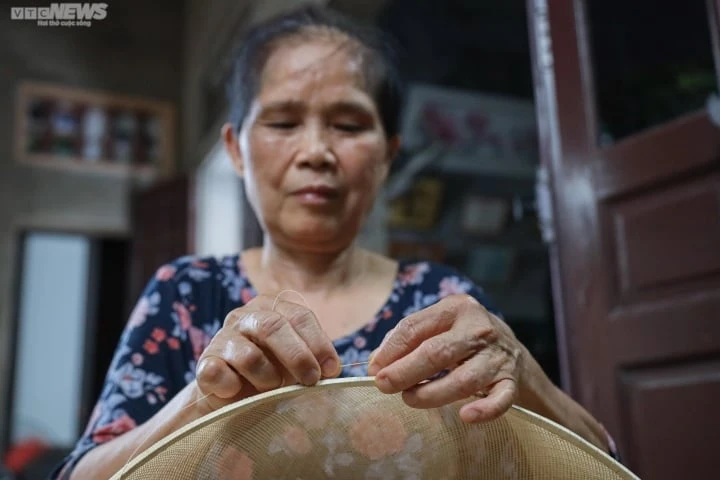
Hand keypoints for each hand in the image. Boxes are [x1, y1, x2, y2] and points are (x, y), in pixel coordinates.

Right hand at [194, 295, 340, 411]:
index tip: (332, 369)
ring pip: (249, 356)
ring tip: (271, 389)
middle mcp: (245, 316)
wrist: (232, 396)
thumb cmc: (273, 372)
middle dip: (297, 356)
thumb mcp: (296, 360)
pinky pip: (220, 374)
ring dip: (267, 379)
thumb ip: (314, 358)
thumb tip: (331, 370)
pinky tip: (238, 392)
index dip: (318, 343)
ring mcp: (222, 337)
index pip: (299, 316)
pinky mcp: (206, 363)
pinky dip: (234, 387)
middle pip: (273, 327)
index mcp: (272, 307)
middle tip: (312, 380)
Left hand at [367, 294, 523, 423]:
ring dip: (431, 394)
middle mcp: (478, 329)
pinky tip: (465, 416)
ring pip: (463, 380)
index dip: (390, 350)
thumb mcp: (438, 326)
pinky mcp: (511, 381)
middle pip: (436, 353)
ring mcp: (497, 356)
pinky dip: (484, 410)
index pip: (415, 327)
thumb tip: (376, 362)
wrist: (511, 349)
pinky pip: (499, 399)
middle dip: (405, 372)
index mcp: (456, 308)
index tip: (374, 369)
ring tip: (410, 399)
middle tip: (384, 386)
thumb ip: (407, 339)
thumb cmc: (462, 338)